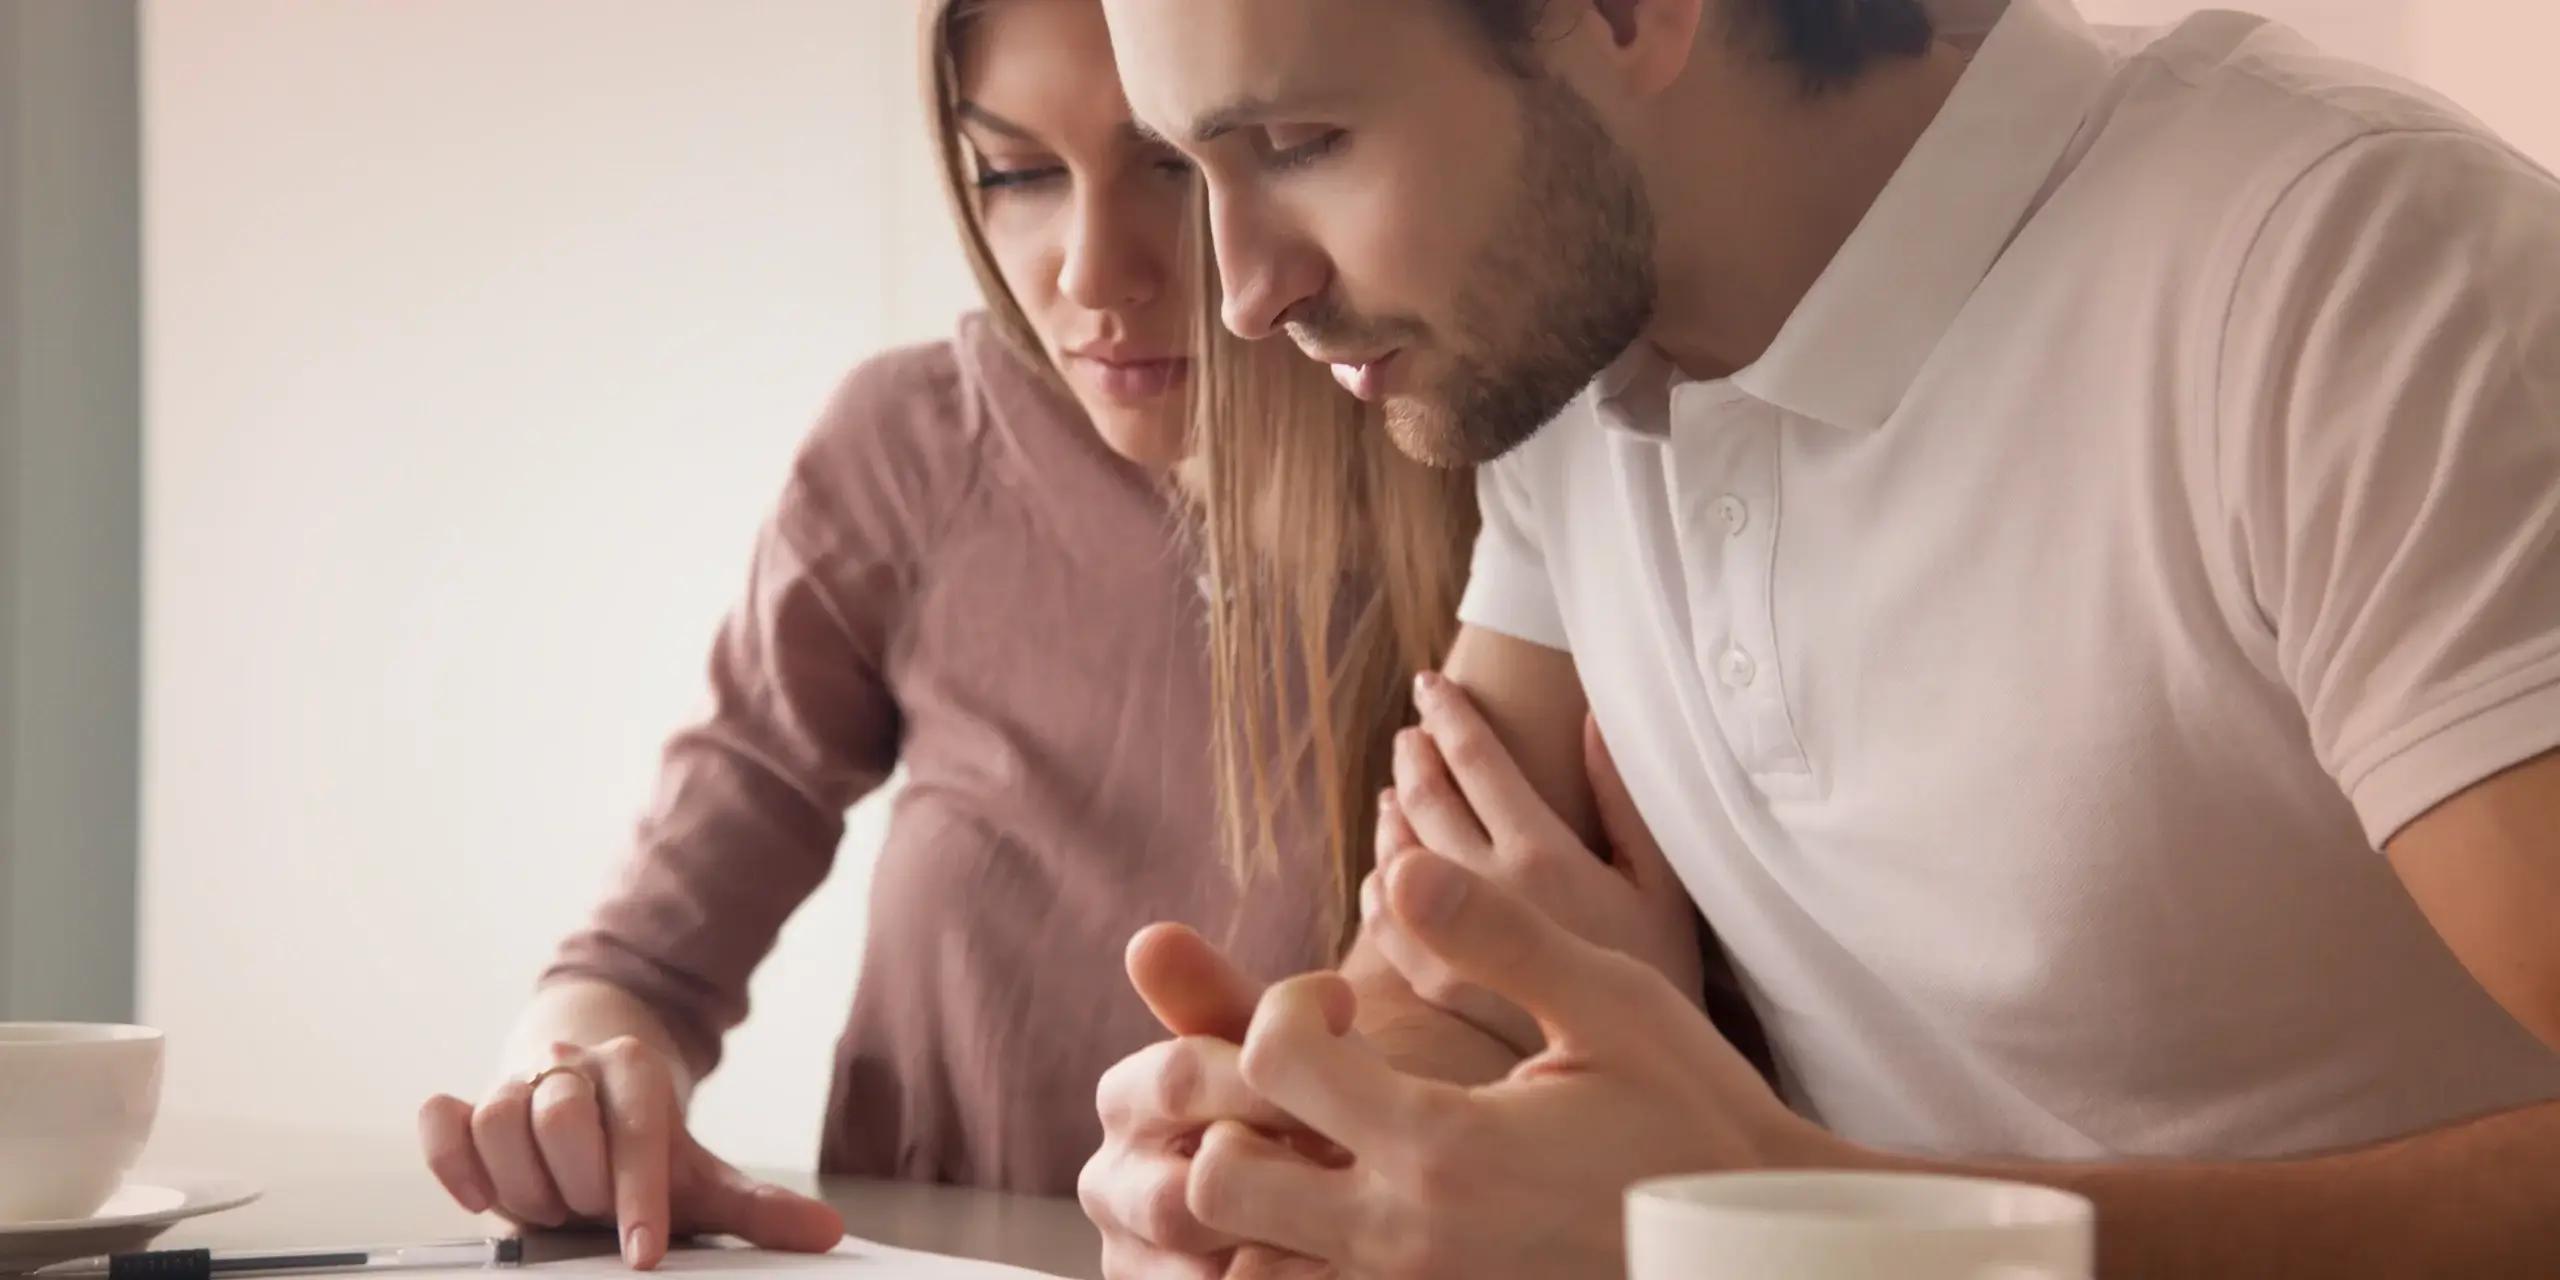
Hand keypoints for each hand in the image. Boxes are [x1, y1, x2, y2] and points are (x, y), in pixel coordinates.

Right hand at [417, 1037, 843, 1268]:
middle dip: (576, 1183)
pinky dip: (453, 1162)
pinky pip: (442, 1121)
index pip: (639, 1131)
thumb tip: (826, 1233)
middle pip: (560, 1115)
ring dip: (521, 1182)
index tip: (643, 1253)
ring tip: (549, 1208)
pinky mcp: (465, 1100)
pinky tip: (480, 1198)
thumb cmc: (641, 1147)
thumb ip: (756, 1209)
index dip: (639, 1196)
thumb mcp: (698, 1174)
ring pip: (498, 1119)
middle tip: (587, 1211)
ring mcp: (513, 1078)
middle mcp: (573, 1062)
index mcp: (638, 1070)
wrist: (586, 1090)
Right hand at [1082, 926, 1335, 1278]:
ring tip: (1355, 1221)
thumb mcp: (1283, 1044)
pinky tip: (1333, 1260)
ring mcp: (1135, 1257)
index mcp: (1128, 1096)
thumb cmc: (1314, 1099)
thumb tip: (1148, 939)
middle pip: (1178, 1192)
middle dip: (1279, 1181)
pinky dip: (1276, 1279)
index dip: (1273, 1075)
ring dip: (1282, 1247)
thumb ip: (1222, 997)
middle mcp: (1110, 1182)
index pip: (1180, 1077)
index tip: (1351, 1060)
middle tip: (1358, 1169)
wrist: (1348, 1180)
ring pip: (1197, 1266)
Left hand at [1191, 852, 1852, 1279]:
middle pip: (1217, 1181)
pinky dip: (1291, 1252)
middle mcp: (1406, 1240)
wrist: (1755, 1247)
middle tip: (1305, 1075)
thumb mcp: (1612, 1003)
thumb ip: (1498, 936)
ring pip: (1247, 1260)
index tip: (1341, 998)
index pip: (1274, 1059)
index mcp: (1442, 1149)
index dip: (1290, 1005)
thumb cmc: (1692, 1115)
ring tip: (1315, 1140)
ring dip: (1253, 1195)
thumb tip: (1402, 868)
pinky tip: (1347, 1197)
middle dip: (1234, 1111)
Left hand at [1371, 674, 1703, 1051]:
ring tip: (1397, 787)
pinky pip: (1382, 922)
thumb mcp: (1661, 886)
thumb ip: (1622, 800)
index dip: (1448, 714)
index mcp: (1543, 856)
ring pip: (1394, 854)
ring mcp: (1451, 944)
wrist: (1643, 1094)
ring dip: (1393, 810)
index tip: (1429, 685)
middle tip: (1411, 733)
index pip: (1476, 761)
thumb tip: (1590, 721)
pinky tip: (1384, 870)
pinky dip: (1377, 884)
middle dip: (1414, 754)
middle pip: (1426, 799)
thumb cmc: (1668, 983)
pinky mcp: (1437, 990)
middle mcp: (1486, 893)